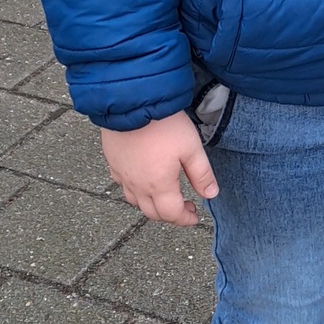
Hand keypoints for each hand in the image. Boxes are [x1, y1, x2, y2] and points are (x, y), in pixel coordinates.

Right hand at [101, 111, 218, 226]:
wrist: (131, 103)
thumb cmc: (163, 124)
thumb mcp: (191, 148)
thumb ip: (202, 174)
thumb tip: (211, 194)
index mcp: (159, 185)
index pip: (171, 214)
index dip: (185, 219)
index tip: (195, 217)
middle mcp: (137, 185)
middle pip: (152, 213)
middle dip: (170, 215)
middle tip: (184, 206)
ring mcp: (122, 174)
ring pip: (135, 201)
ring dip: (151, 204)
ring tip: (164, 194)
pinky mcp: (113, 162)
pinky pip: (122, 185)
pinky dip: (134, 189)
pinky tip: (142, 179)